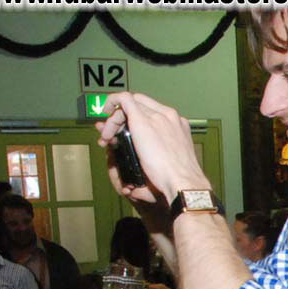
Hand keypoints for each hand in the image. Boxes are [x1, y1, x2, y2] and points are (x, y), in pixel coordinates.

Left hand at [95, 92, 209, 211]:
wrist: (183, 181)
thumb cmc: (178, 180)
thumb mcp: (167, 170)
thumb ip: (151, 173)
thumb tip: (131, 188)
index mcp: (178, 126)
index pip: (153, 111)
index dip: (134, 119)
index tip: (125, 133)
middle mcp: (169, 117)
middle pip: (140, 104)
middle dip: (122, 117)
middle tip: (112, 134)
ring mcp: (157, 116)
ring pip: (130, 103)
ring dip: (114, 119)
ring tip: (107, 137)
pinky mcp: (142, 119)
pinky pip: (123, 100)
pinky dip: (111, 102)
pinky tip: (105, 112)